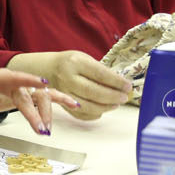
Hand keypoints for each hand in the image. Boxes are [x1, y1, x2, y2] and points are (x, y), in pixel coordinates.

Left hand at [0, 68, 81, 135]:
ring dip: (48, 113)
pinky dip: (62, 100)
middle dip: (38, 112)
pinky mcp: (31, 94)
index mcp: (2, 77)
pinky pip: (49, 96)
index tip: (43, 84)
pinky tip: (75, 105)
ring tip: (47, 130)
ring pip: (43, 97)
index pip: (18, 77)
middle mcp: (17, 81)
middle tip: (41, 130)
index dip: (31, 79)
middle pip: (33, 94)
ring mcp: (26, 88)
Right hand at [8, 51, 131, 120]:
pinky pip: (79, 114)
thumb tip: (121, 85)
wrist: (46, 69)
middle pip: (93, 91)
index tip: (127, 86)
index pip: (100, 74)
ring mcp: (63, 92)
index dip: (116, 82)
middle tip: (124, 97)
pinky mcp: (61, 104)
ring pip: (87, 106)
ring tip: (116, 104)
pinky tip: (102, 110)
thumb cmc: (70, 63)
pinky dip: (93, 114)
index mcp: (75, 62)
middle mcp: (67, 77)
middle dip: (112, 96)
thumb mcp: (84, 59)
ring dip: (105, 107)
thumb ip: (101, 71)